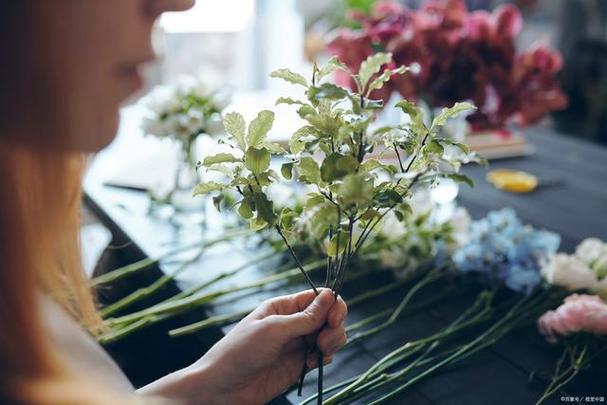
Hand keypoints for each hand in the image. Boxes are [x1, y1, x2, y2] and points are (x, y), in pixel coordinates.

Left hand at [176, 288, 346, 404]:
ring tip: (318, 353)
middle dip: (334, 326)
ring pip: (330, 335)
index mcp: (284, 306)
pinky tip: (310, 364)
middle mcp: (293, 322)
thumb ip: (305, 317)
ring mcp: (297, 344)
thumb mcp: (273, 330)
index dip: (333, 305)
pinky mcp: (299, 364)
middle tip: (323, 342)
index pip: (319, 297)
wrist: (224, 388)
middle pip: (329, 316)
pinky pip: (323, 356)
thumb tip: (330, 296)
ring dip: (332, 342)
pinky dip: (324, 358)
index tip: (334, 320)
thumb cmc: (240, 351)